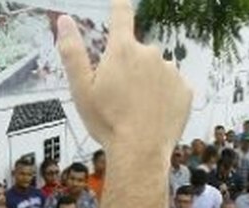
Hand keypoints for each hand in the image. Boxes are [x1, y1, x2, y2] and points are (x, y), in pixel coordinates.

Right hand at [57, 0, 191, 148]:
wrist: (140, 152)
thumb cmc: (107, 122)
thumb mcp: (81, 88)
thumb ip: (72, 51)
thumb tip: (64, 20)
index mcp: (123, 50)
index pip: (121, 16)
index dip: (120, 5)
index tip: (121, 0)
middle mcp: (151, 53)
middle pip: (137, 53)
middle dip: (130, 68)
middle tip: (120, 98)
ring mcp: (171, 72)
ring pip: (156, 71)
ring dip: (148, 84)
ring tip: (137, 110)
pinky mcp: (185, 91)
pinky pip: (172, 88)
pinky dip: (164, 98)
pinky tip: (154, 115)